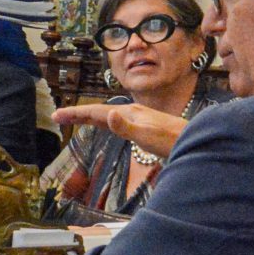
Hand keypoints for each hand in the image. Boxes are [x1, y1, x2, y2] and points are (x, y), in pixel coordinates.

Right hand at [54, 102, 188, 161]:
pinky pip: (116, 122)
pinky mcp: (143, 128)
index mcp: (129, 113)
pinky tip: (105, 125)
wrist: (196, 142)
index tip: (57, 115)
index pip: (96, 111)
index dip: (76, 114)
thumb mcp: (147, 136)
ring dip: (89, 117)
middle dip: (78, 114)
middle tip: (58, 117)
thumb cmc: (172, 141)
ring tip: (74, 119)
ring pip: (107, 116)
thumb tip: (108, 115)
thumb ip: (126, 127)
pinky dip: (103, 123)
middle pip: (99, 111)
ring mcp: (138, 120)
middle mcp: (132, 113)